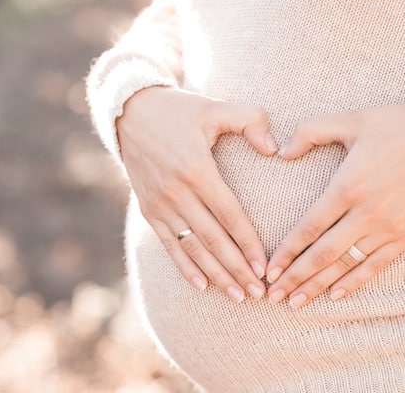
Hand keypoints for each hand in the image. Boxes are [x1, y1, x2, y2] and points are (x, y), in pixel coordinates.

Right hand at [117, 86, 277, 301]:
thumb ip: (250, 120)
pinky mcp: (147, 210)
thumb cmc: (180, 110)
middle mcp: (176, 192)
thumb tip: (274, 149)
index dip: (248, 243)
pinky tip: (201, 285)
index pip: (230, 215)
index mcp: (196, 169)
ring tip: (237, 296)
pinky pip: (168, 244)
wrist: (129, 112)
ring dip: (216, 274)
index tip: (265, 267)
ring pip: (192, 247)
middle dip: (237, 269)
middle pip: (213, 239)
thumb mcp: (215, 107)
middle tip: (259, 292)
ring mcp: (159, 204)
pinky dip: (184, 267)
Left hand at [266, 104, 404, 307]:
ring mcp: (388, 228)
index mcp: (348, 186)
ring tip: (296, 303)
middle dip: (296, 277)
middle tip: (274, 295)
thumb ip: (311, 131)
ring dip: (318, 285)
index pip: (309, 227)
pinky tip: (335, 295)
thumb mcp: (351, 119)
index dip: (287, 252)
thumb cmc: (398, 127)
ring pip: (346, 265)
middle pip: (323, 254)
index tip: (269, 270)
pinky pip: (375, 266)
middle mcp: (366, 213)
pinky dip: (354, 282)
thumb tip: (282, 152)